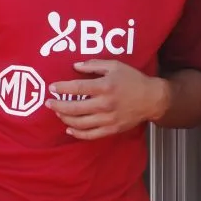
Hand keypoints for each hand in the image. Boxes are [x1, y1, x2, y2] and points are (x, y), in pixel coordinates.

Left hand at [46, 60, 168, 140]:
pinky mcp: (112, 129)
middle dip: (58, 105)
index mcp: (105, 87)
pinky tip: (69, 129)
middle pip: (75, 108)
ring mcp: (108, 119)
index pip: (77, 88)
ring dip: (65, 118)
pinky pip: (91, 135)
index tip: (52, 87)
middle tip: (49, 102)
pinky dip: (78, 133)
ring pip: (80, 123)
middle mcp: (105, 104)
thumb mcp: (115, 65)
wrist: (152, 99)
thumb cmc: (133, 80)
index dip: (62, 88)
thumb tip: (75, 66)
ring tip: (58, 112)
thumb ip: (94, 65)